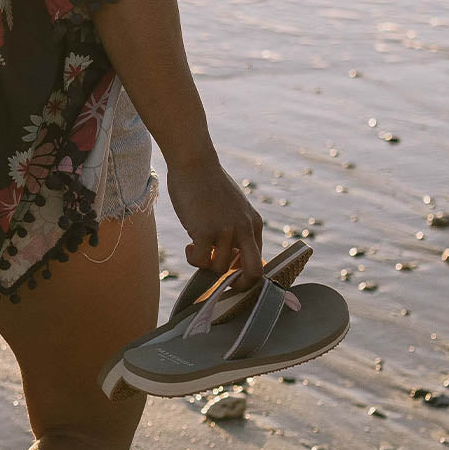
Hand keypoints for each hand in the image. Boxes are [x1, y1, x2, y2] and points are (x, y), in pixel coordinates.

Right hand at [164, 151, 263, 290]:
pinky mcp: (205, 230)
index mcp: (253, 223)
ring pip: (219, 268)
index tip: (229, 275)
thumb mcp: (233, 206)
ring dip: (206, 264)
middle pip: (254, 273)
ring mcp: (225, 230)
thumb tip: (233, 258)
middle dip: (241, 287)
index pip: (259, 261)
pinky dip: (194, 258)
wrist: (194, 162)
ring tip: (196, 248)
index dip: (243, 273)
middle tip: (225, 288)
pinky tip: (189, 245)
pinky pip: (201, 260)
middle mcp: (244, 228)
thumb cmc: (208, 184)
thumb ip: (237, 229)